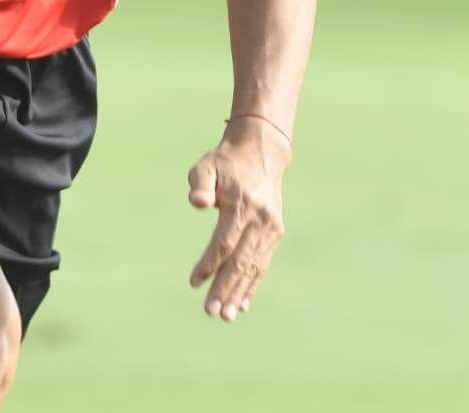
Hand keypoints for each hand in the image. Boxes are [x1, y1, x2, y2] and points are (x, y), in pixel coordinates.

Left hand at [187, 116, 290, 321]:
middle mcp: (261, 220)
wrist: (260, 153)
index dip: (209, 264)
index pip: (225, 243)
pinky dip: (252, 285)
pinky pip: (262, 264)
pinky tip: (242, 304)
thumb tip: (197, 202)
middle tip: (212, 312)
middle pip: (241, 261)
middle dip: (226, 288)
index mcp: (244, 205)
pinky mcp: (275, 232)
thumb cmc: (225, 162)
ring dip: (240, 293)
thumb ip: (201, 183)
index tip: (194, 282)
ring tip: (226, 316)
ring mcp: (271, 228)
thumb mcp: (207, 165)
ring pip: (254, 267)